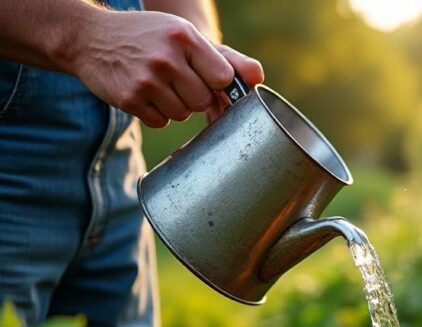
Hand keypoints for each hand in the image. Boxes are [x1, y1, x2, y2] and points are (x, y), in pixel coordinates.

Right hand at [64, 9, 262, 127]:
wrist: (90, 38)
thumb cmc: (149, 38)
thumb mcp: (185, 36)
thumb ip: (225, 58)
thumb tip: (258, 78)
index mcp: (184, 38)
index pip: (222, 78)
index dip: (217, 84)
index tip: (207, 79)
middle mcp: (165, 58)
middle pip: (202, 101)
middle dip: (194, 96)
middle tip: (177, 80)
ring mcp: (145, 80)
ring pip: (182, 114)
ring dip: (175, 106)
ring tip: (159, 85)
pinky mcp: (129, 99)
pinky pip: (160, 122)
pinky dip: (156, 114)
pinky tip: (144, 94)